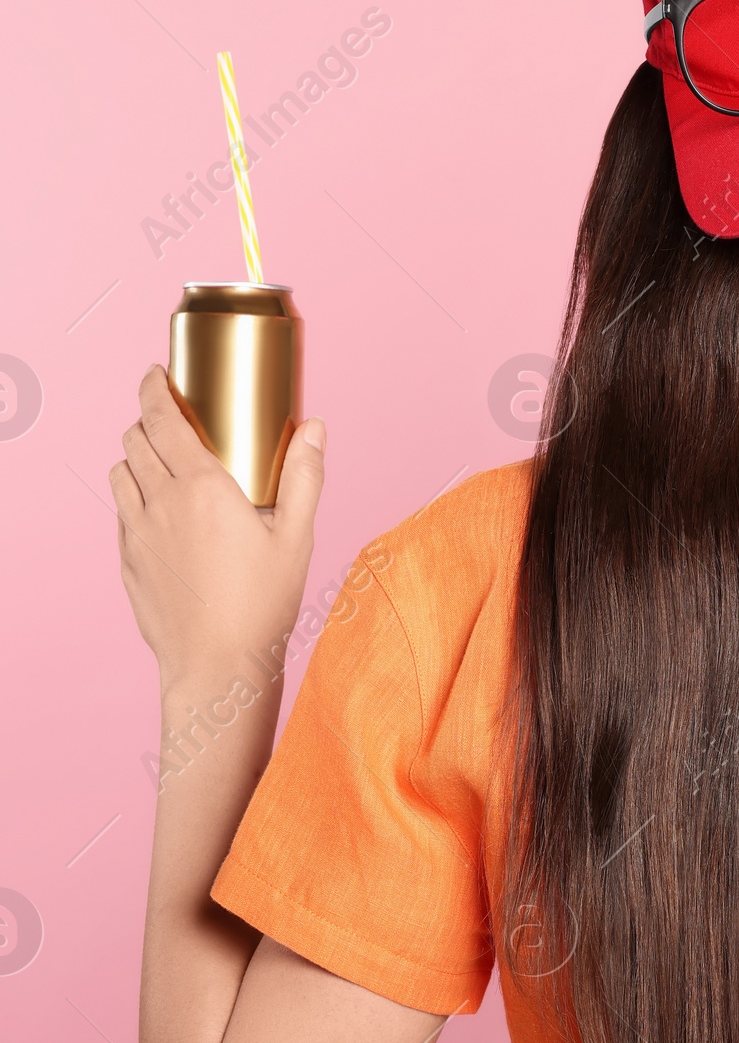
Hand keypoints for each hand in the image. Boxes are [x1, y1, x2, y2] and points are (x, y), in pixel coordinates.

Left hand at [111, 366, 325, 689]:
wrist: (217, 666)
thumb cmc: (262, 605)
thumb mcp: (296, 538)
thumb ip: (305, 477)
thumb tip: (315, 427)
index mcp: (202, 487)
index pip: (159, 418)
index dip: (152, 388)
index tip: (156, 375)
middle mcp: (160, 502)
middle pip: (133, 438)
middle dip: (146, 419)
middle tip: (169, 419)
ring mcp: (138, 532)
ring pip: (120, 471)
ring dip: (135, 456)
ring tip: (160, 462)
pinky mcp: (129, 560)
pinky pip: (121, 511)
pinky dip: (133, 496)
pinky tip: (158, 510)